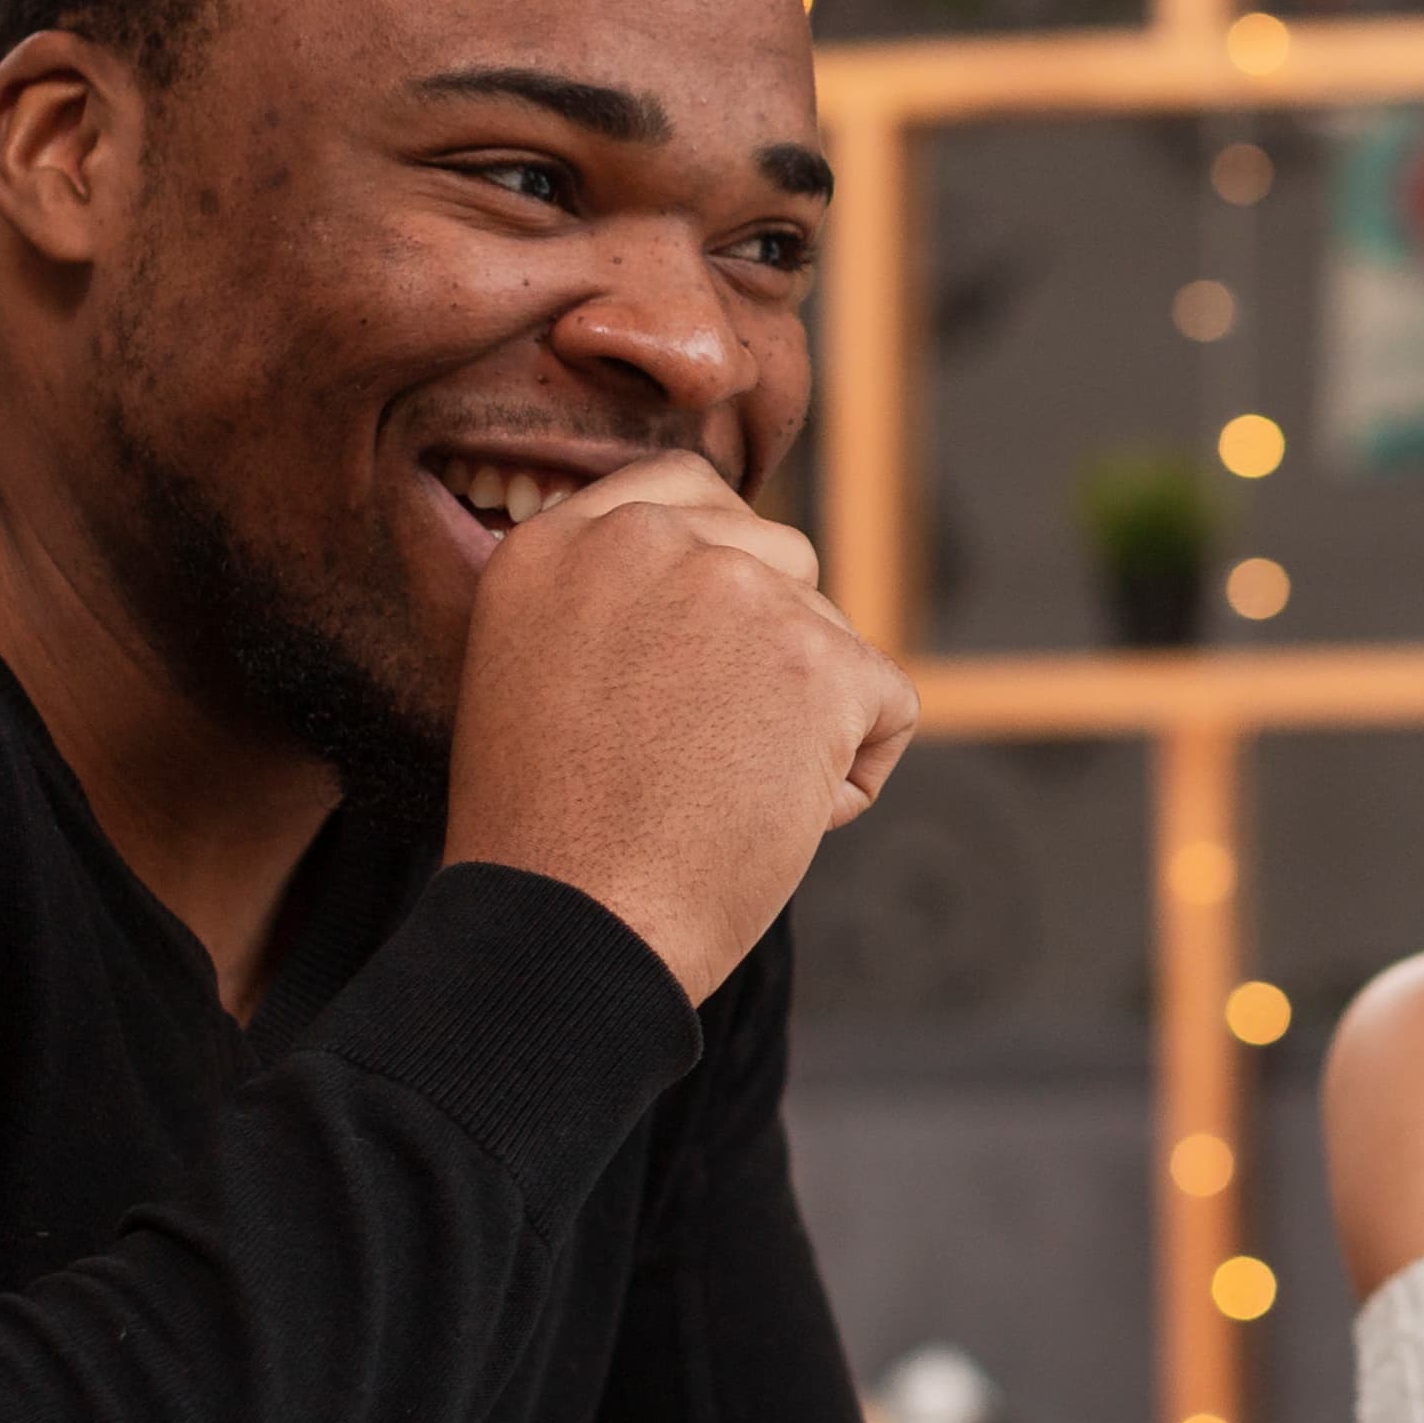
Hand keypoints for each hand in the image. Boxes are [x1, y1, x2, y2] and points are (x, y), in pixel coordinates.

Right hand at [444, 454, 916, 1000]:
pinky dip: (853, 775)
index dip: (719, 572)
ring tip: (719, 796)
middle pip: (776, 556)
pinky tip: (777, 822)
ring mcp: (739, 591)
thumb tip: (728, 575)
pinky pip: (887, 705)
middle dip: (768, 651)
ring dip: (806, 712)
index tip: (701, 661)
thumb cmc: (551, 843)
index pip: (686, 491)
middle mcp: (647, 541)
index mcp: (560, 541)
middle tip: (694, 755)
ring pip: (829, 630)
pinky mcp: (822, 660)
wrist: (572, 930)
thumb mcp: (535, 676)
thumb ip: (615, 600)